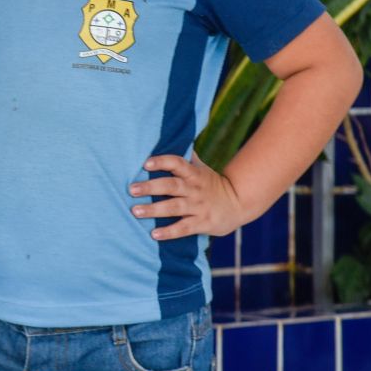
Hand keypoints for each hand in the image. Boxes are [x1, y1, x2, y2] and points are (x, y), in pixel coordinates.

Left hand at [127, 152, 245, 239]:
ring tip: (135, 211)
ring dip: (154, 209)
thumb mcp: (201, 168)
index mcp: (194, 174)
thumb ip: (186, 157)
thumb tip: (173, 137)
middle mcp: (195, 189)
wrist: (239, 203)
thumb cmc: (211, 184)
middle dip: (151, 187)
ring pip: (174, 207)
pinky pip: (184, 228)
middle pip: (171, 186)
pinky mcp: (202, 223)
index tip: (145, 163)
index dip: (162, 162)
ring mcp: (198, 207)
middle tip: (131, 189)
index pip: (177, 163)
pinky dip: (169, 232)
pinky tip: (154, 234)